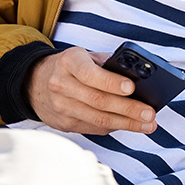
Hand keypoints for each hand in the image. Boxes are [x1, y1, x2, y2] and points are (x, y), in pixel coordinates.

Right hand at [25, 47, 158, 134]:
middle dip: (128, 109)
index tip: (132, 88)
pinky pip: (94, 128)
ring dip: (126, 124)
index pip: (90, 74)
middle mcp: (61, 85)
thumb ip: (108, 65)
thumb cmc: (70, 67)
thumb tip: (139, 81)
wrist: (35, 83)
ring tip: (147, 125)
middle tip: (149, 113)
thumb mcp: (85, 57)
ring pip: (98, 119)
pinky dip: (115, 127)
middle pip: (98, 101)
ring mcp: (61, 107)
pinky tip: (130, 126)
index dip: (112, 82)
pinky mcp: (64, 124)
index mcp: (69, 61)